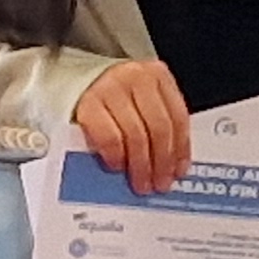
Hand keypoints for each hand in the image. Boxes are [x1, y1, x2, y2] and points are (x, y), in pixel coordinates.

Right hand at [72, 58, 192, 192]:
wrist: (77, 78)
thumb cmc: (115, 94)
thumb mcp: (143, 99)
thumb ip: (157, 122)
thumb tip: (170, 164)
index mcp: (157, 75)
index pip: (178, 117)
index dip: (181, 149)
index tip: (178, 172)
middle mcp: (136, 77)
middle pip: (158, 127)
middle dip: (161, 161)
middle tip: (160, 184)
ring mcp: (111, 88)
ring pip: (135, 134)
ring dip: (140, 165)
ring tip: (141, 182)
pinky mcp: (88, 103)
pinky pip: (109, 137)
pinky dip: (116, 156)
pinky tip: (118, 167)